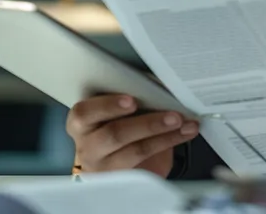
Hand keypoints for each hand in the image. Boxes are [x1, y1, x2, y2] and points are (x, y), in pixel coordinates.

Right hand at [66, 94, 199, 176]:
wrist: (119, 166)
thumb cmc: (117, 130)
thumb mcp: (115, 113)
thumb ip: (128, 100)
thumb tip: (157, 84)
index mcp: (81, 123)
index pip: (84, 113)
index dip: (107, 106)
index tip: (132, 101)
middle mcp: (88, 147)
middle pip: (114, 134)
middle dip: (147, 123)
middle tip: (172, 115)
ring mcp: (104, 167)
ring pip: (134, 151)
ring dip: (164, 135)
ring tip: (184, 124)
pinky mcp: (122, 181)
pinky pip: (148, 165)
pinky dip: (168, 146)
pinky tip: (183, 135)